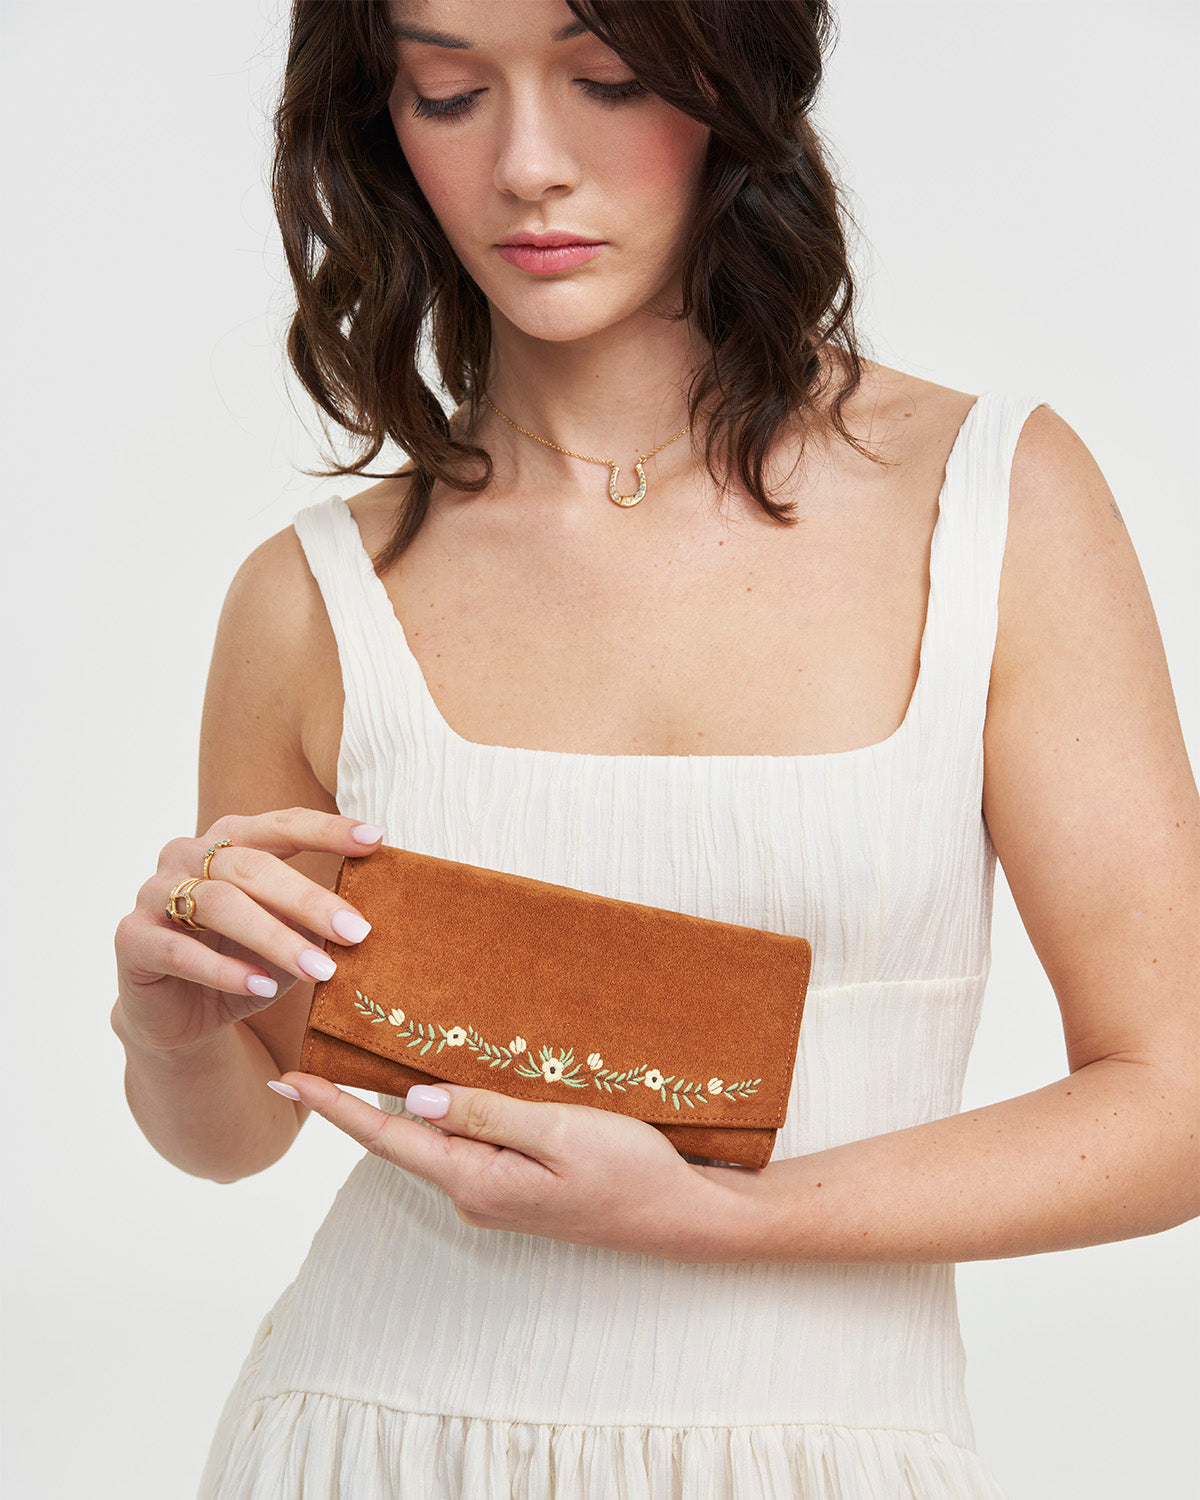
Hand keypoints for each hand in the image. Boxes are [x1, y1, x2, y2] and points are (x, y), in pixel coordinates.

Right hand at [112, 808, 382, 1055]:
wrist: (177, 1017)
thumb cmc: (240, 964)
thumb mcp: (285, 941)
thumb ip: (309, 923)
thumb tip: (356, 922)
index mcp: (228, 841)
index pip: (281, 825)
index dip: (326, 829)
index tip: (375, 839)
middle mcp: (186, 855)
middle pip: (252, 867)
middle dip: (309, 899)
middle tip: (357, 931)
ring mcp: (153, 892)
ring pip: (219, 905)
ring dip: (275, 938)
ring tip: (320, 970)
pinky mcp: (131, 938)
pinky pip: (179, 950)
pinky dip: (226, 970)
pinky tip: (264, 987)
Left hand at [274, 1071, 755, 1263]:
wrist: (682, 1215)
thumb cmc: (629, 1171)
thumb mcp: (558, 1133)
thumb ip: (485, 1113)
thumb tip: (414, 1097)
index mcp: (476, 1180)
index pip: (388, 1136)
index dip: (335, 1107)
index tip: (288, 1081)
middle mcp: (474, 1191)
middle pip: (402, 1137)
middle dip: (357, 1100)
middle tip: (318, 1053)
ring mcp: (496, 1192)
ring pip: (434, 1137)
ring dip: (402, 1103)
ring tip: (367, 1058)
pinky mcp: (518, 1184)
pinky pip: (466, 1142)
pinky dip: (445, 1111)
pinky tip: (443, 1085)